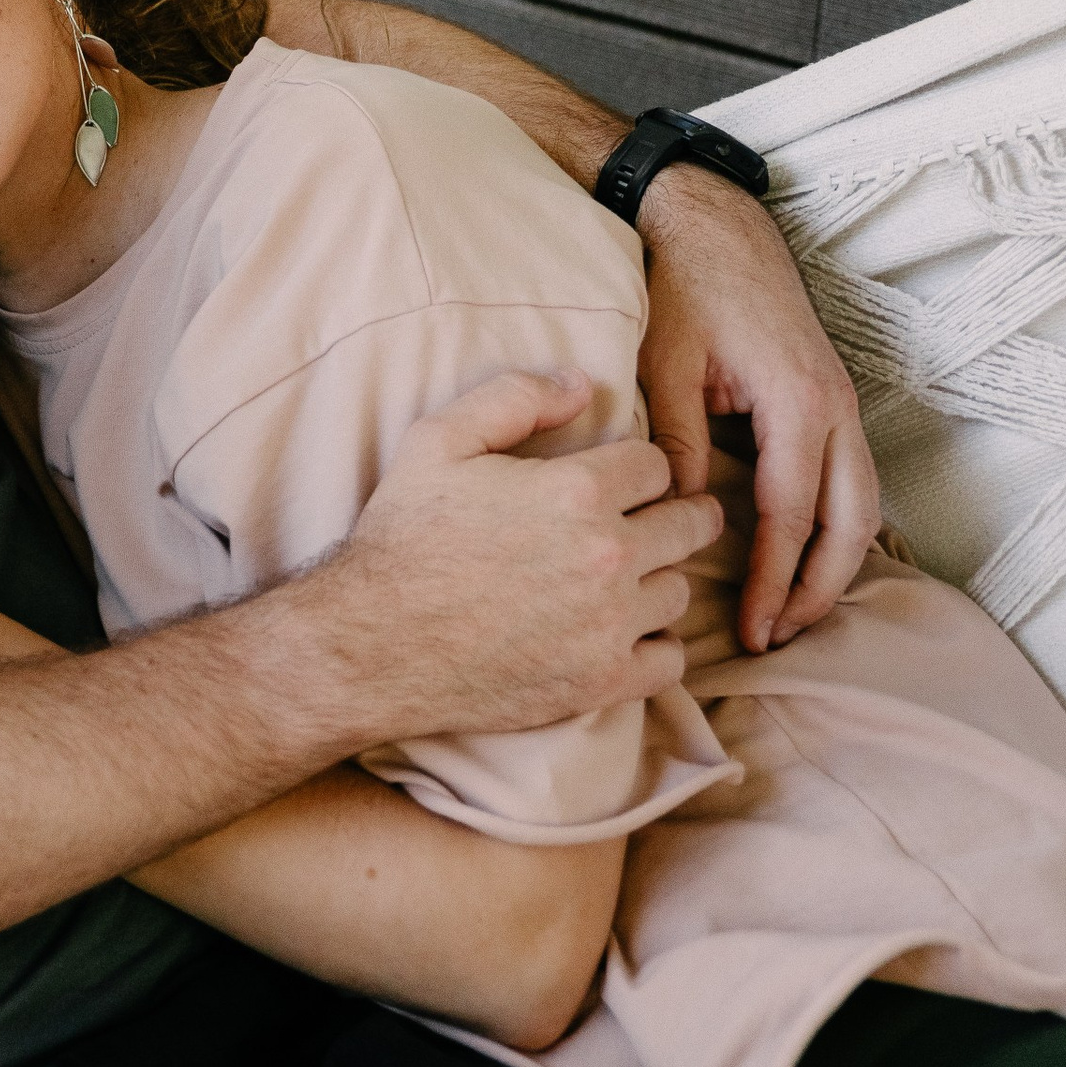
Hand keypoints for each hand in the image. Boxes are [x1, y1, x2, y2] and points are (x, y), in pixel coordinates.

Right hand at [317, 368, 720, 743]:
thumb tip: (581, 384)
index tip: (626, 478)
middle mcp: (606, 556)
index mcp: (576, 491)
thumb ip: (516, 397)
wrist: (376, 641)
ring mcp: (609, 625)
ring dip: (660, 579)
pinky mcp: (603, 682)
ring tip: (631, 576)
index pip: (658, 465)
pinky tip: (627, 631)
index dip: (640, 465)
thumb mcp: (440, 439)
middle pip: (688, 526)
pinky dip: (656, 645)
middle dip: (677, 514)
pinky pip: (670, 661)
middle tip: (659, 518)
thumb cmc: (406, 535)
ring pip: (679, 592)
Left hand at [636, 169, 878, 650]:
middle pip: (850, 525)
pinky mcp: (831, 396)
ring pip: (862, 505)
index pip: (792, 518)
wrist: (712, 218)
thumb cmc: (684, 284)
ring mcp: (841, 401)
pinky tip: (804, 554)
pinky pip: (851, 477)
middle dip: (819, 590)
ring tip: (793, 612)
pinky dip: (837, 525)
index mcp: (797, 401)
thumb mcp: (666, 365)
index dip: (773, 582)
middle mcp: (835, 407)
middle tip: (778, 638)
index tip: (752, 632)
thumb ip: (679, 443)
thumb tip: (686, 518)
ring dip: (835, 563)